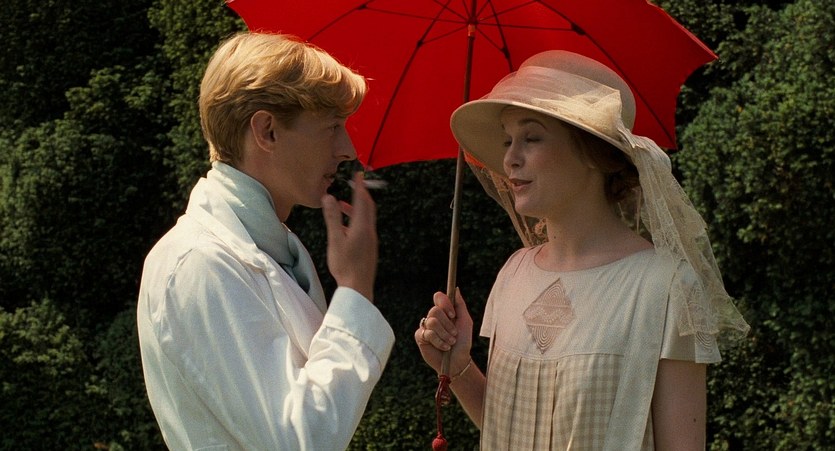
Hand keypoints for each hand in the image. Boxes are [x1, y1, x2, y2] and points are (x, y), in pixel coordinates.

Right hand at [322, 172, 377, 301]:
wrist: (358, 287)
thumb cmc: (345, 265)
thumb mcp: (335, 239)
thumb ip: (332, 217)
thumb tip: (328, 197)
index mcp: (362, 226)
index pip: (362, 200)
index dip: (360, 186)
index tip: (359, 174)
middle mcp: (369, 231)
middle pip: (368, 207)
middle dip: (361, 195)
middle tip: (354, 185)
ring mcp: (371, 240)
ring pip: (366, 218)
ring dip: (356, 208)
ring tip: (343, 206)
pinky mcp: (369, 248)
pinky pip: (365, 227)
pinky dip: (357, 220)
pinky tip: (346, 227)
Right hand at [415, 288, 472, 375]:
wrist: (458, 361)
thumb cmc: (463, 342)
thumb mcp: (465, 322)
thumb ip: (460, 305)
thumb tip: (456, 288)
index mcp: (444, 311)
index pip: (439, 297)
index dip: (445, 304)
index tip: (453, 315)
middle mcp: (433, 317)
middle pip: (435, 310)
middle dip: (447, 324)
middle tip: (454, 334)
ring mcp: (426, 326)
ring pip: (432, 322)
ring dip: (445, 334)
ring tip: (451, 342)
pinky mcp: (420, 337)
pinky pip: (428, 333)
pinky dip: (439, 341)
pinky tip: (444, 347)